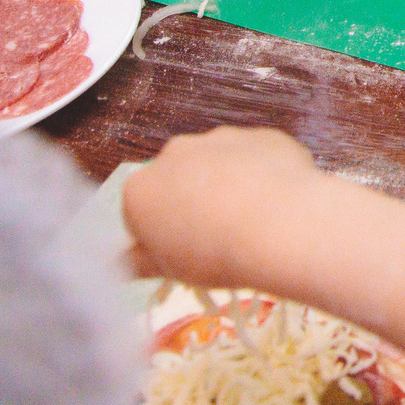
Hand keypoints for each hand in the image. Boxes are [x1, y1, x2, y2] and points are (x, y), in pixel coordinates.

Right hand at [124, 126, 326, 286]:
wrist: (278, 224)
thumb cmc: (213, 253)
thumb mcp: (168, 269)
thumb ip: (142, 261)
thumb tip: (126, 262)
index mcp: (141, 188)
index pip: (142, 210)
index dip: (161, 232)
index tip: (182, 250)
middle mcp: (176, 153)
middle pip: (179, 179)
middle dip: (192, 201)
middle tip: (217, 234)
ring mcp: (222, 138)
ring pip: (220, 163)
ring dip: (229, 183)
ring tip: (251, 219)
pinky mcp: (263, 135)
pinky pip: (258, 156)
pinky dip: (264, 174)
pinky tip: (277, 201)